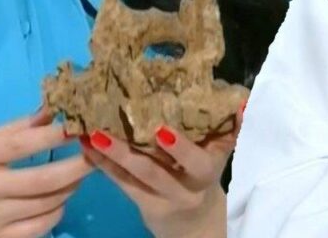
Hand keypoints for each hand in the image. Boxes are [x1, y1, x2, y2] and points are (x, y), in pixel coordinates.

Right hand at [0, 107, 94, 237]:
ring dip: (71, 187)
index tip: (85, 123)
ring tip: (78, 173)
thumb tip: (49, 111)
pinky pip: (39, 228)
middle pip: (47, 178)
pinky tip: (58, 202)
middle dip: (80, 164)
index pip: (28, 141)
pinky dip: (56, 213)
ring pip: (49, 204)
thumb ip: (9, 131)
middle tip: (95, 152)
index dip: (62, 133)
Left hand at [79, 101, 245, 237]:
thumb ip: (228, 130)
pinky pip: (124, 183)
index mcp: (211, 167)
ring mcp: (165, 197)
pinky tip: (87, 146)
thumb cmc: (204, 176)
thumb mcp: (220, 156)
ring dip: (116, 154)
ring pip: (141, 175)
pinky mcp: (145, 204)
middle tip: (125, 130)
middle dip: (146, 151)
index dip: (185, 147)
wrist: (197, 226)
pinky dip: (104, 164)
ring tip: (94, 133)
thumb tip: (240, 102)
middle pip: (165, 170)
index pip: (204, 157)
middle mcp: (189, 185)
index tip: (164, 130)